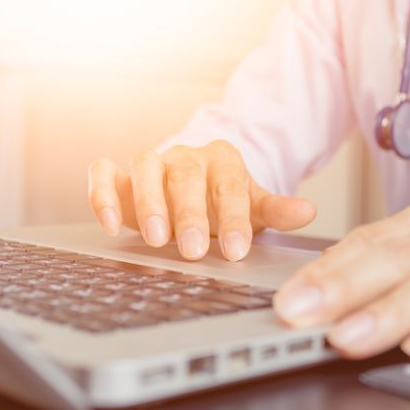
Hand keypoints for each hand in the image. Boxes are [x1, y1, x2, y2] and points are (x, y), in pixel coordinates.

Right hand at [87, 141, 315, 260]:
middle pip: (187, 177)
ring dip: (148, 203)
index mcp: (224, 160)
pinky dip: (103, 194)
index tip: (237, 250)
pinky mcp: (120, 174)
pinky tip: (111, 224)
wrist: (195, 189)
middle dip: (190, 215)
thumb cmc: (225, 203)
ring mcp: (152, 162)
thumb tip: (306, 211)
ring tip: (156, 240)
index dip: (233, 218)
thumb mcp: (254, 208)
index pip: (230, 186)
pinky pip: (104, 172)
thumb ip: (277, 211)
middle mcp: (186, 157)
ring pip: (145, 168)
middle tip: (195, 251)